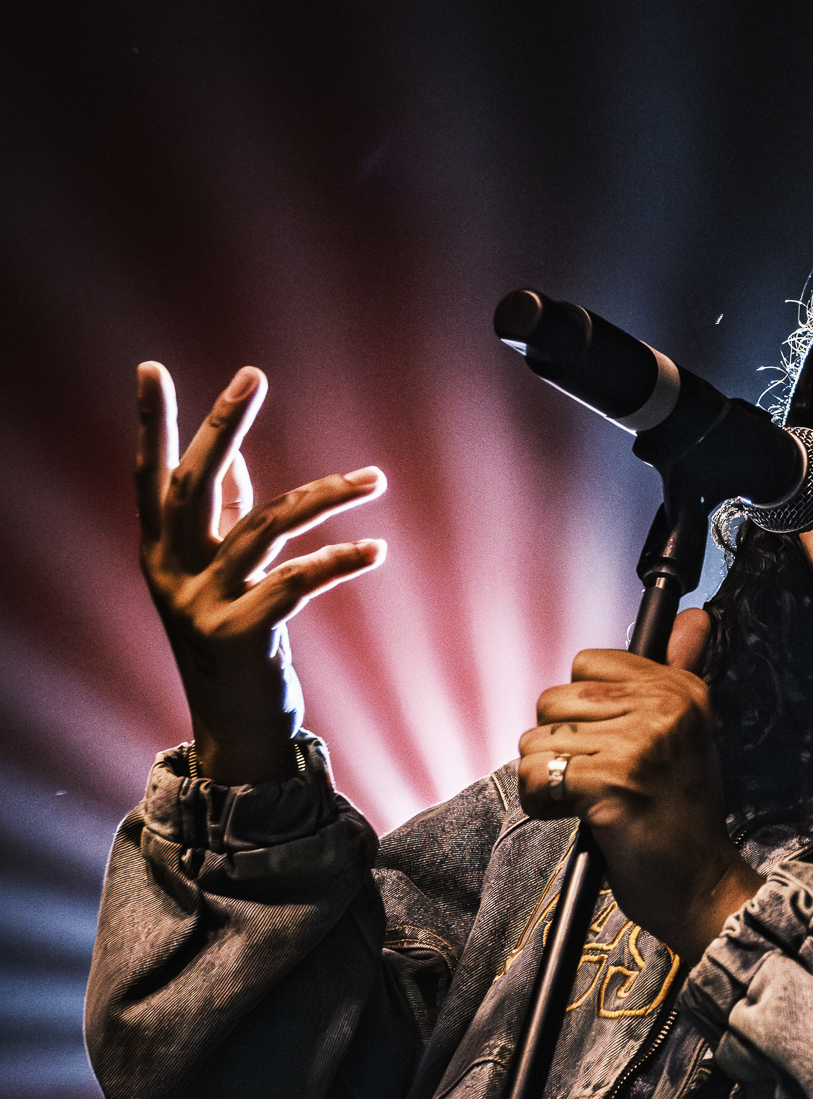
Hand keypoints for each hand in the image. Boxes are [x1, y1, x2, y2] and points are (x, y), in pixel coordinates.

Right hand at [135, 361, 386, 782]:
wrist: (236, 731)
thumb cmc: (234, 645)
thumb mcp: (218, 580)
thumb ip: (224, 522)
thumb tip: (237, 465)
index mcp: (160, 554)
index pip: (150, 476)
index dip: (152, 424)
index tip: (151, 367)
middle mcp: (171, 574)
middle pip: (194, 485)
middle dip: (221, 425)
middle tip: (251, 376)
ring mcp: (203, 605)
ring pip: (264, 529)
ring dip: (326, 497)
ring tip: (375, 478)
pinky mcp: (242, 635)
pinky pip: (297, 583)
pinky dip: (340, 561)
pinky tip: (374, 548)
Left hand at [518, 619, 762, 965]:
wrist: (701, 885)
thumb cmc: (683, 815)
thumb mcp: (692, 735)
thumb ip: (681, 672)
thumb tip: (694, 618)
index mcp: (682, 691)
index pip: (588, 663)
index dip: (584, 708)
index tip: (611, 743)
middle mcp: (664, 710)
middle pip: (554, 699)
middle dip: (561, 745)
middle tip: (600, 779)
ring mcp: (637, 747)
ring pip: (538, 739)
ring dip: (550, 778)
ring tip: (589, 801)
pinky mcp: (610, 785)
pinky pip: (535, 775)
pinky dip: (541, 803)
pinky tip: (574, 817)